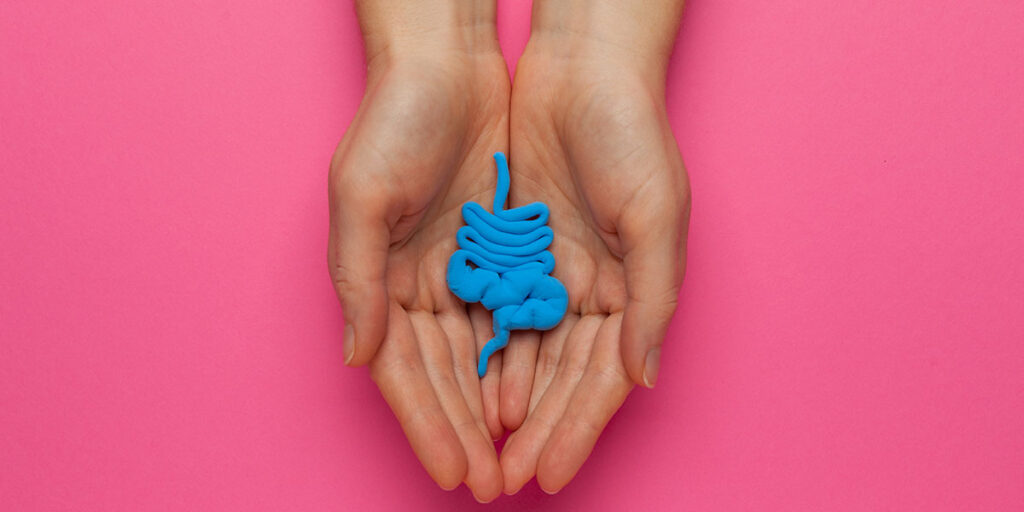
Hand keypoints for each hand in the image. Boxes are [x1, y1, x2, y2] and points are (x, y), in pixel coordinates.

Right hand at [328, 1, 507, 500]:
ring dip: (498, 409)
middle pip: (446, 376)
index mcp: (379, 281)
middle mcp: (419, 285)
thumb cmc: (392, 121)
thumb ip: (357, 280)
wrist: (444, 64)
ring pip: (482, 357)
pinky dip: (524, 358)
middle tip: (494, 483)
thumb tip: (360, 358)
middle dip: (467, 432)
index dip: (428, 424)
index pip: (404, 372)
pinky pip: (514, 316)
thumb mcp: (361, 195)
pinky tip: (536, 396)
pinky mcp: (500, 251)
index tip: (454, 472)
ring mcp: (461, 271)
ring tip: (519, 456)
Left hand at [499, 0, 689, 493]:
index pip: (601, 378)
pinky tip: (472, 386)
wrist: (585, 69)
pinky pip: (497, 310)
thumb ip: (651, 302)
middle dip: (535, 429)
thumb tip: (642, 380)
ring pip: (526, 353)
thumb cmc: (634, 135)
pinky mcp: (514, 247)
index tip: (550, 473)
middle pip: (559, 377)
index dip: (576, 429)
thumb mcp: (657, 216)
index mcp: (632, 291)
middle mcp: (592, 290)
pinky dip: (486, 351)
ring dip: (507, 402)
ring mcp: (551, 271)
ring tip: (483, 449)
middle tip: (505, 478)